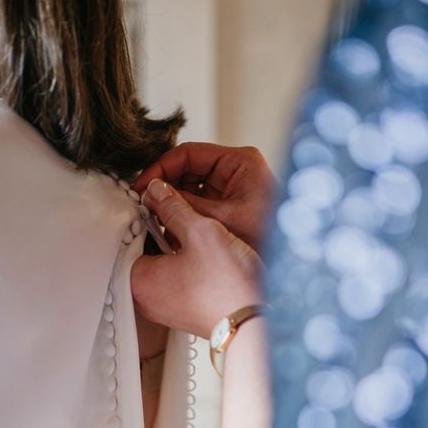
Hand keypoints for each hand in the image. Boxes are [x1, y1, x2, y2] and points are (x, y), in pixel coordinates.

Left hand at [131, 179, 261, 337]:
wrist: (255, 322)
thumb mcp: (201, 232)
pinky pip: (173, 280)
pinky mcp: (182, 311)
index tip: (155, 204)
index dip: (142, 216)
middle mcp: (146, 299)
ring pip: (159, 265)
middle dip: (158, 232)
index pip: (127, 238)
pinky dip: (183, 265)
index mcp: (140, 281)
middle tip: (175, 217)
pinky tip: (203, 256)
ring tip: (193, 236)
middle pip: (142, 252)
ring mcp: (164, 308)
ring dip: (172, 247)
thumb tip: (158, 193)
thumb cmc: (228, 288)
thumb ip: (174, 208)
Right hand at [133, 143, 280, 251]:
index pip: (188, 153)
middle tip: (144, 203)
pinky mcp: (226, 208)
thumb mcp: (219, 218)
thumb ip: (182, 204)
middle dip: (165, 188)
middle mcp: (234, 172)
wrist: (285, 274)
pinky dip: (182, 217)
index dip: (161, 168)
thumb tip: (152, 193)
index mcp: (240, 162)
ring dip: (171, 205)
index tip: (143, 185)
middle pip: (186, 171)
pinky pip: (196, 206)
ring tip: (154, 219)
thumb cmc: (266, 240)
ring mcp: (230, 190)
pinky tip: (170, 231)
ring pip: (188, 190)